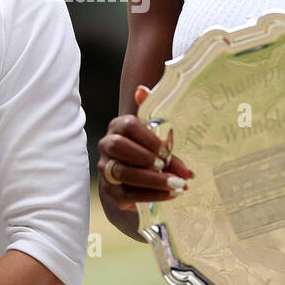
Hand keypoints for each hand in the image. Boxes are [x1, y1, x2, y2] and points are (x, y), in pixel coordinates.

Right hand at [97, 85, 193, 210]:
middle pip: (118, 146)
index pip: (127, 125)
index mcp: (118, 126)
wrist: (135, 175)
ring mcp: (106, 169)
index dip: (147, 137)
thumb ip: (151, 112)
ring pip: (124, 173)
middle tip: (165, 164)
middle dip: (144, 156)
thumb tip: (141, 89)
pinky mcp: (111, 190)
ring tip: (178, 184)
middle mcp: (107, 145)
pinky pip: (129, 194)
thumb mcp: (155, 133)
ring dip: (153, 180)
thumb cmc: (149, 148)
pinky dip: (152, 195)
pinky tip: (171, 195)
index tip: (167, 148)